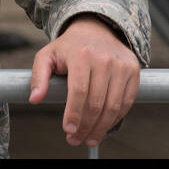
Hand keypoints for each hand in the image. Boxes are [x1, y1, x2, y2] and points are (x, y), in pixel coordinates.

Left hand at [28, 14, 139, 146]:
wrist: (96, 28)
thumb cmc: (69, 47)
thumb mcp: (47, 56)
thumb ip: (38, 77)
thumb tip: (35, 99)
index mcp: (81, 55)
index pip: (79, 92)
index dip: (74, 115)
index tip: (68, 130)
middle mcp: (104, 59)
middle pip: (96, 102)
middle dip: (85, 127)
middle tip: (75, 140)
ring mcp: (121, 64)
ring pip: (113, 105)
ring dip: (101, 127)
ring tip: (90, 139)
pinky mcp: (133, 70)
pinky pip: (127, 101)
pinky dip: (116, 118)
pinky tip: (104, 126)